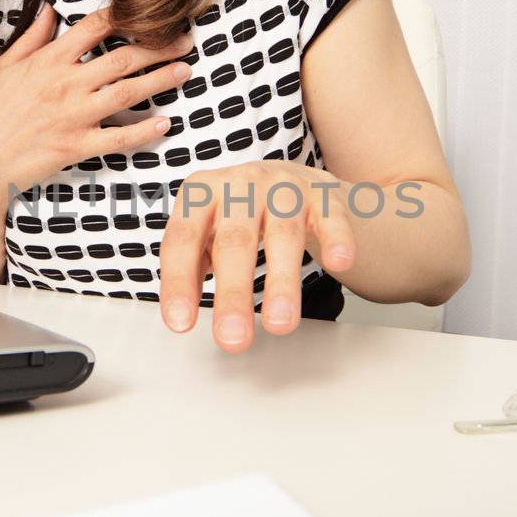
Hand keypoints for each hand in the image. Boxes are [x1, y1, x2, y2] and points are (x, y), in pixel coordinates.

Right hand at [0, 3, 194, 194]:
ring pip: (127, 93)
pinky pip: (119, 137)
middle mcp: (66, 84)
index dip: (126, 16)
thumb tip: (51, 9)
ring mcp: (74, 116)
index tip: (150, 13)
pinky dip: (145, 131)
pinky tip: (165, 123)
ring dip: (160, 80)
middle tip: (184, 41)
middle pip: (122, 58)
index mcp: (50, 61)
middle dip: (158, 47)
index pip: (94, 28)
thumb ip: (32, 37)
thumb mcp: (5, 67)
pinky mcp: (77, 146)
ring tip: (185, 71)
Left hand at [157, 160, 357, 351]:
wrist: (288, 179)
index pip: (183, 239)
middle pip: (235, 242)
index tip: (179, 323)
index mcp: (202, 193)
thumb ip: (190, 267)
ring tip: (279, 323)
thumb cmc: (239, 214)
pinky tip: (337, 263)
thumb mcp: (205, 233)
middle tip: (233, 338)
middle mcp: (241, 184)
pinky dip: (336, 239)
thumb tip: (180, 315)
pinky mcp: (322, 194)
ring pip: (284, 235)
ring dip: (282, 282)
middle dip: (234, 294)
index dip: (179, 282)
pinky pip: (331, 217)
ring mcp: (284, 187)